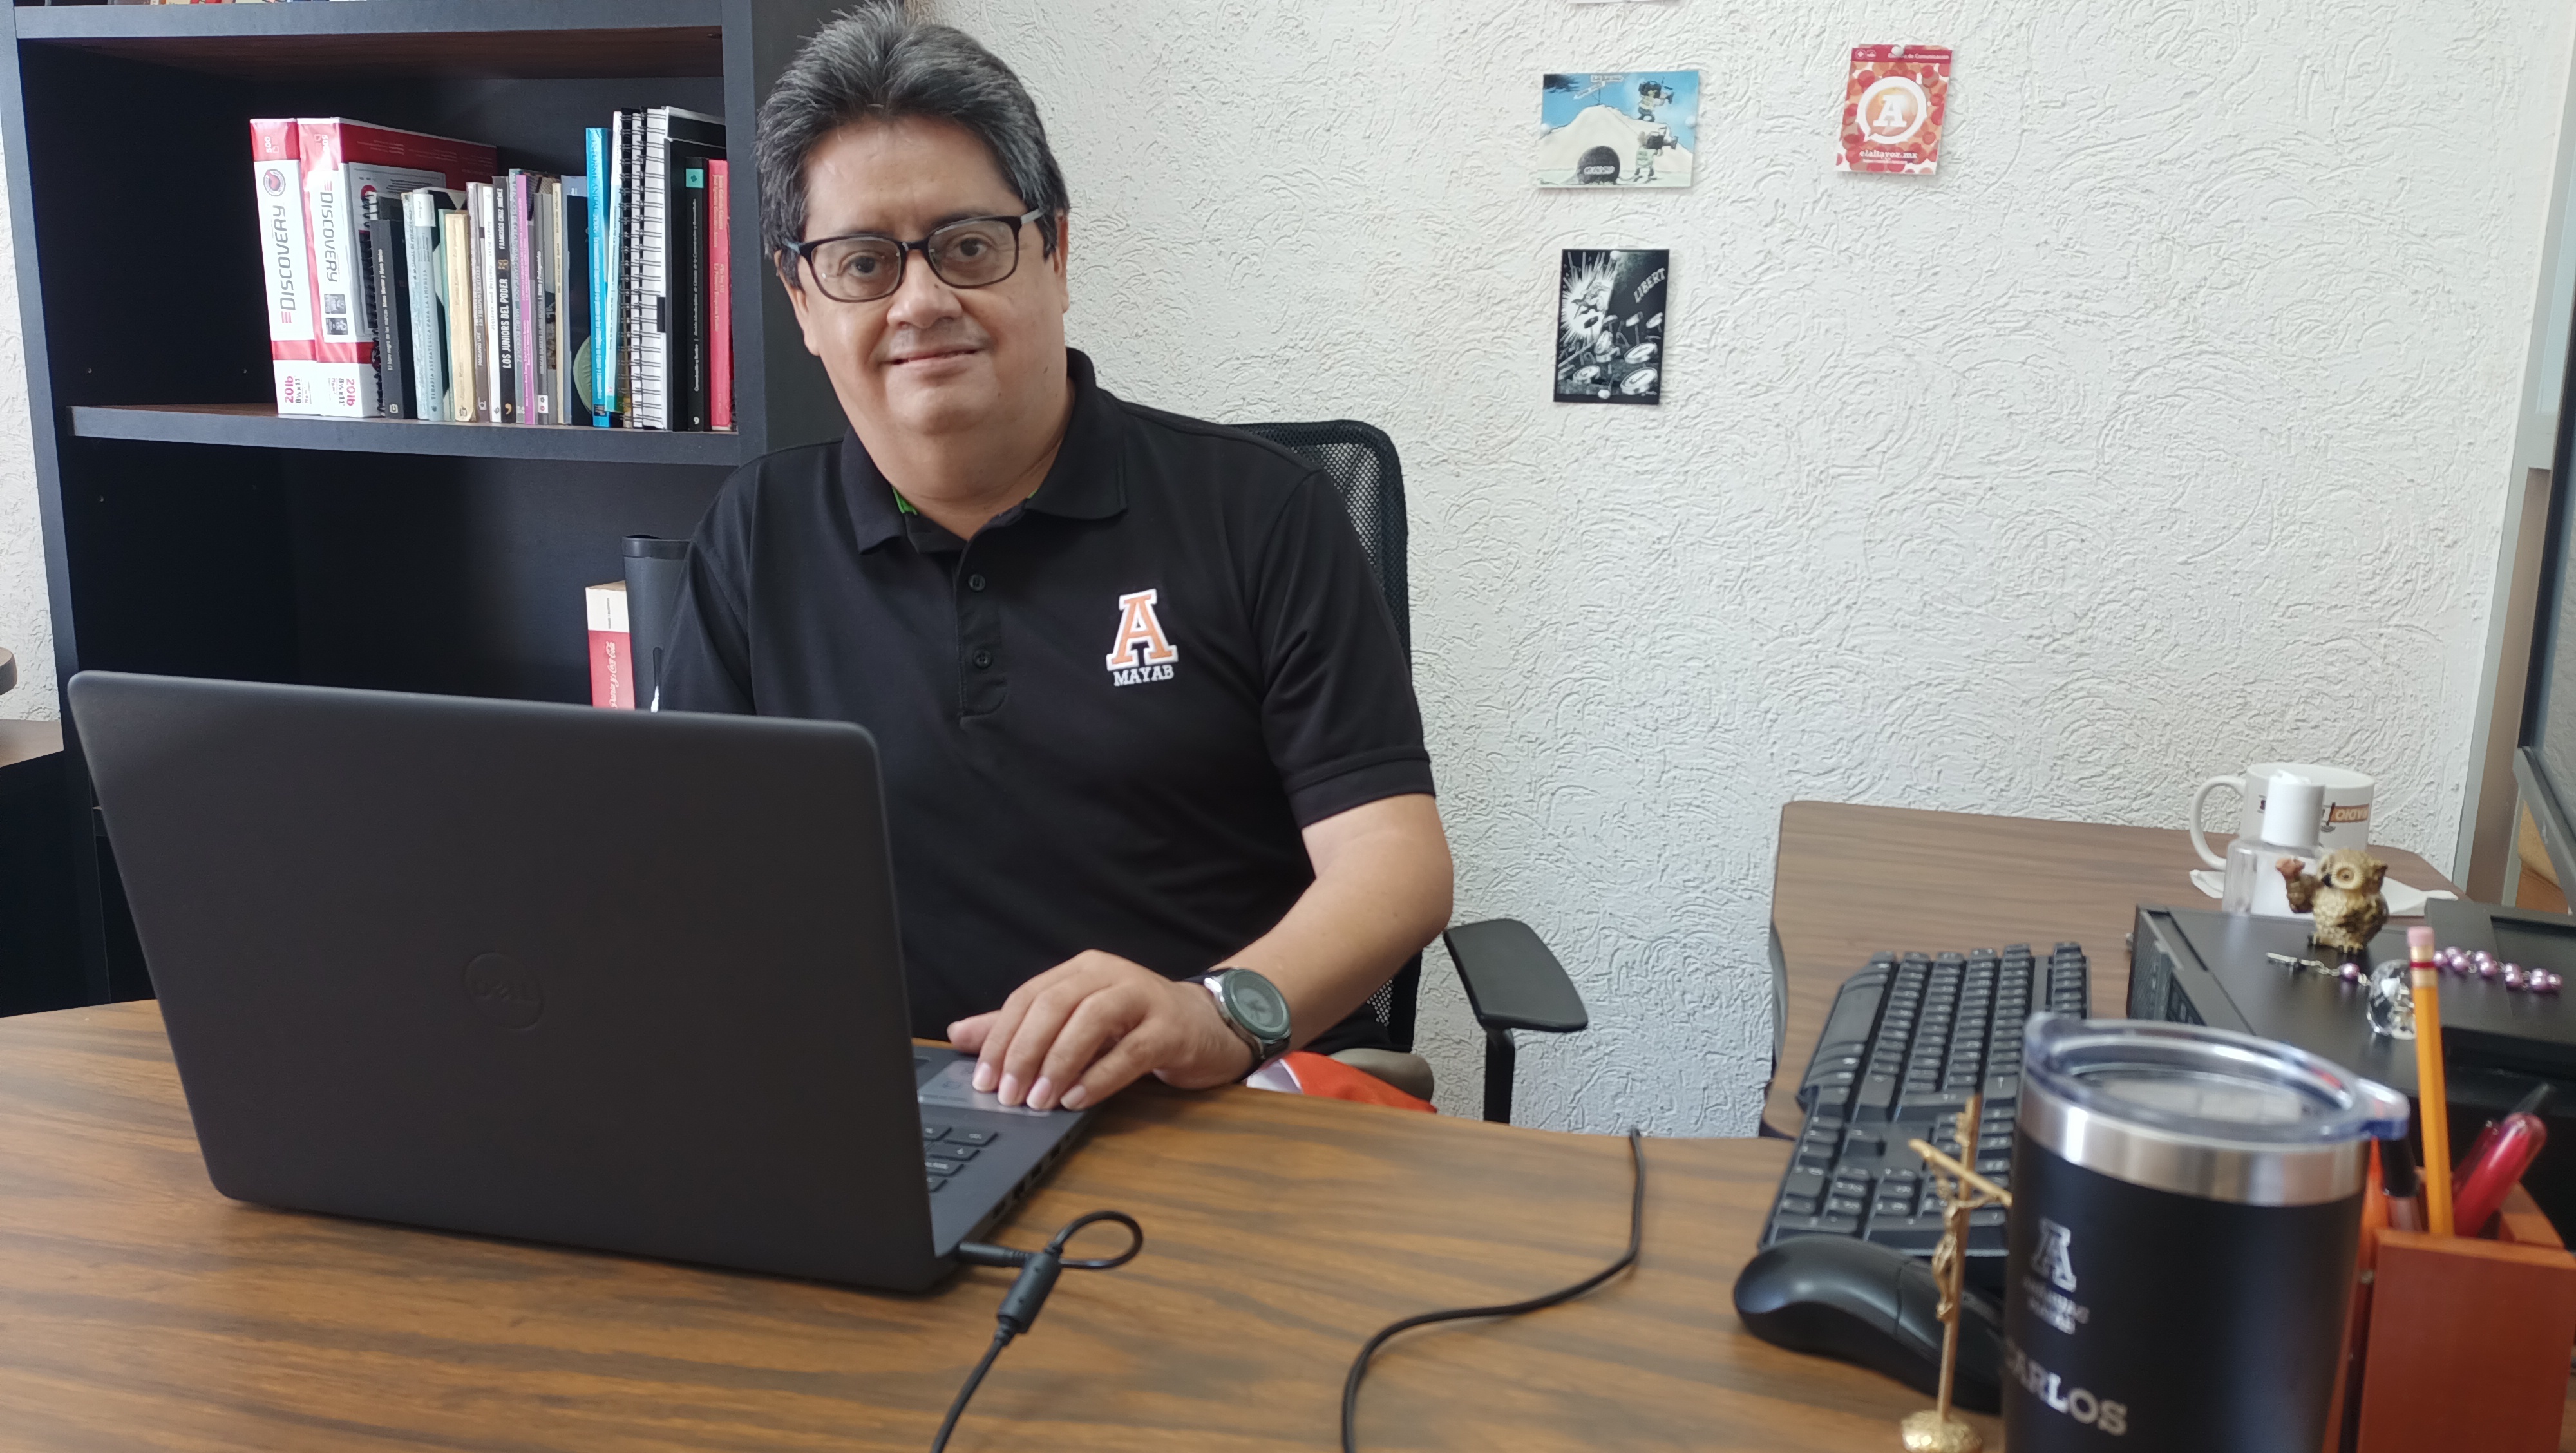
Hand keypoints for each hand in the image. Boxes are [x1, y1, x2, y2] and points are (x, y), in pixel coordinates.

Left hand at [947, 951, 1256, 1110]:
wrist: (1208, 1026)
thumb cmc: (1135, 1026)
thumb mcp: (1075, 1024)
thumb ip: (1021, 1028)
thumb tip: (959, 1035)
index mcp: (1081, 970)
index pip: (1028, 997)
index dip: (1001, 1037)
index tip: (983, 1079)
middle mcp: (1110, 975)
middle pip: (1054, 1005)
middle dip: (1024, 1052)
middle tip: (1007, 1093)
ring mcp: (1144, 998)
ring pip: (1090, 1021)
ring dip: (1058, 1063)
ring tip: (1039, 1100)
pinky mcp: (1170, 1028)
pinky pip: (1130, 1052)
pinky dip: (1098, 1077)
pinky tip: (1077, 1099)